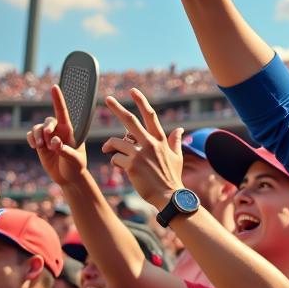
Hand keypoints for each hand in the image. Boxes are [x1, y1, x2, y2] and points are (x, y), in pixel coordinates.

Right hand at [26, 86, 89, 186]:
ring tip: (43, 148)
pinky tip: (35, 147)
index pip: (63, 112)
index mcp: (70, 131)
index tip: (54, 87)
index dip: (58, 99)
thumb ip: (66, 151)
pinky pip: (31, 134)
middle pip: (49, 120)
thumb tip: (55, 144)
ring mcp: (48, 136)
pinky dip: (31, 139)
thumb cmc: (75, 167)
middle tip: (51, 143)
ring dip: (38, 136)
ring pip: (37, 128)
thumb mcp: (75, 160)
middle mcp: (58, 130)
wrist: (68, 177)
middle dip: (47, 129)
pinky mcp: (40, 143)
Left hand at [100, 89, 183, 208]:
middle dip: (117, 108)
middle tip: (107, 99)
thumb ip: (175, 141)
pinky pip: (115, 158)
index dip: (141, 101)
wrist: (170, 196)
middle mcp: (150, 143)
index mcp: (160, 140)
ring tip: (110, 151)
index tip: (133, 91)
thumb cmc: (172, 178)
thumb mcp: (176, 157)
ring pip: (116, 142)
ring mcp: (140, 154)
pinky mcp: (131, 165)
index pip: (150, 116)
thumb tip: (180, 129)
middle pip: (129, 121)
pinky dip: (115, 162)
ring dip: (110, 146)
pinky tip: (120, 168)